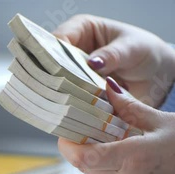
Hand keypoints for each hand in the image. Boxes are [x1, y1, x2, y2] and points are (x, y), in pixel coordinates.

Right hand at [53, 14, 174, 107]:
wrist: (156, 74)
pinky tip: (75, 109)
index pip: (58, 39)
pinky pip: (67, 96)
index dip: (53, 53)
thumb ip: (112, 55)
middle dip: (56, 75)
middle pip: (52, 62)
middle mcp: (71, 48)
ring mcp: (72, 70)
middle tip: (62, 89)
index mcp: (80, 28)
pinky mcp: (76, 88)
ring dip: (64, 92)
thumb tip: (93, 63)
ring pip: (56, 81)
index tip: (56, 69)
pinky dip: (71, 103)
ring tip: (71, 101)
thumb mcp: (131, 49)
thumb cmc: (143, 51)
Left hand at [59, 77, 174, 173]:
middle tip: (89, 135)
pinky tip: (133, 165)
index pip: (84, 158)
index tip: (64, 135)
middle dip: (85, 151)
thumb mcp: (161, 121)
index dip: (68, 147)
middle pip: (89, 169)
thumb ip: (127, 107)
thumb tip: (105, 88)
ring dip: (102, 165)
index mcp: (135, 160)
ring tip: (119, 148)